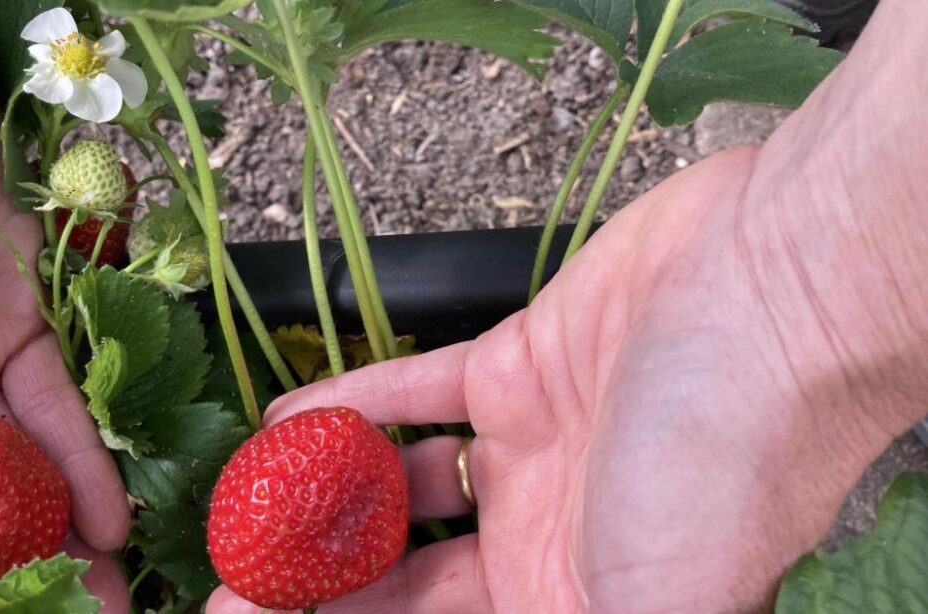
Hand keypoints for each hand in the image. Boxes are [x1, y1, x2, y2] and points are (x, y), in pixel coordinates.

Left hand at [208, 2, 927, 610]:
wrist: (780, 294)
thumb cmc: (732, 463)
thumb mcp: (657, 605)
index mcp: (575, 602)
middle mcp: (549, 537)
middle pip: (407, 576)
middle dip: (321, 581)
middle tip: (233, 584)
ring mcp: (530, 448)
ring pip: (402, 484)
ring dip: (328, 495)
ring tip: (249, 508)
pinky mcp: (516, 365)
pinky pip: (413, 391)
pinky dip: (353, 402)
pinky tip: (289, 416)